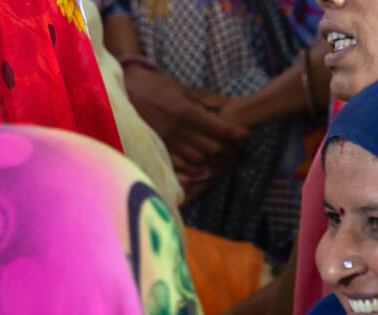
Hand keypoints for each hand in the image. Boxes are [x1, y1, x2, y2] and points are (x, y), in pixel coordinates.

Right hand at [123, 65, 249, 182]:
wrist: (129, 90)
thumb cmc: (159, 87)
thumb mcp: (187, 90)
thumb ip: (211, 100)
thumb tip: (235, 102)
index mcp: (188, 112)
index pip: (221, 129)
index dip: (238, 134)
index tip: (247, 134)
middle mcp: (180, 130)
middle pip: (213, 148)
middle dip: (226, 146)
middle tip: (232, 142)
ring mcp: (169, 141)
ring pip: (199, 159)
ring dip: (210, 156)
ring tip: (216, 148)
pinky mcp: (160, 147)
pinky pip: (181, 164)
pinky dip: (193, 163)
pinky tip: (198, 156)